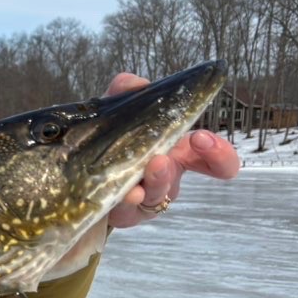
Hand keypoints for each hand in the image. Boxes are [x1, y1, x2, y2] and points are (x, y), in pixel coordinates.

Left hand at [101, 73, 240, 229]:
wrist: (79, 175)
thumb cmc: (112, 142)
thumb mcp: (119, 114)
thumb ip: (126, 93)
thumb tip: (132, 83)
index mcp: (177, 153)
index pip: (214, 160)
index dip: (219, 154)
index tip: (203, 139)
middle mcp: (166, 178)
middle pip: (192, 176)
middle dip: (194, 164)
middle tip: (192, 141)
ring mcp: (146, 199)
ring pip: (159, 194)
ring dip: (159, 179)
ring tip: (155, 163)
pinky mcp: (124, 215)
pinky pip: (129, 211)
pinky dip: (128, 201)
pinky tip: (126, 193)